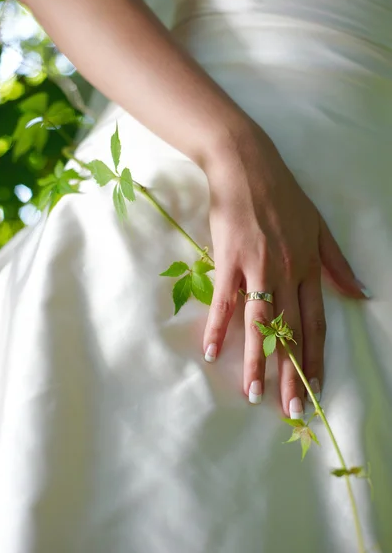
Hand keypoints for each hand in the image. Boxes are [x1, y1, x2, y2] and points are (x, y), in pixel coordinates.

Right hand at [202, 122, 368, 415]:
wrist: (246, 166)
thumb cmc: (283, 195)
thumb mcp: (319, 226)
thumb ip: (338, 263)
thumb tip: (363, 293)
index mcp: (308, 266)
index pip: (315, 321)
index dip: (316, 356)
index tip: (316, 386)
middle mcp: (286, 272)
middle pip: (289, 330)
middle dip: (289, 372)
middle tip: (289, 409)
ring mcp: (256, 267)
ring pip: (259, 323)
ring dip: (255, 361)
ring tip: (252, 394)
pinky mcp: (228, 259)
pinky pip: (225, 299)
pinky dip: (218, 326)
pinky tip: (211, 352)